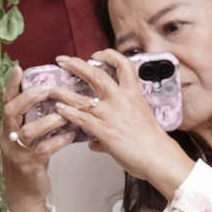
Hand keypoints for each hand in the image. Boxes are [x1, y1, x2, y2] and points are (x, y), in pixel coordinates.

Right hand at [0, 70, 83, 211]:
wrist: (24, 193)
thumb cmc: (30, 160)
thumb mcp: (28, 138)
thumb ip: (34, 119)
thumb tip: (54, 97)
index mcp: (7, 127)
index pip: (6, 101)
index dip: (11, 85)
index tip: (19, 68)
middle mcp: (8, 137)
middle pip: (12, 112)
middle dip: (29, 98)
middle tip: (48, 89)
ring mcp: (17, 152)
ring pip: (27, 131)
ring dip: (47, 121)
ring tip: (64, 114)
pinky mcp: (28, 166)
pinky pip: (43, 150)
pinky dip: (58, 141)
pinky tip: (70, 135)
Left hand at [49, 51, 194, 199]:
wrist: (158, 156)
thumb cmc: (152, 143)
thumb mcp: (138, 125)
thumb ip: (114, 128)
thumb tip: (95, 143)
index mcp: (133, 95)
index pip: (123, 65)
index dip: (108, 55)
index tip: (96, 55)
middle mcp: (121, 100)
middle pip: (96, 75)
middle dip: (77, 65)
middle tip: (63, 60)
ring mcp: (111, 115)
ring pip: (82, 98)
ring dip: (64, 92)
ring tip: (52, 89)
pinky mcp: (105, 131)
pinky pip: (82, 119)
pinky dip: (68, 113)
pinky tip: (59, 110)